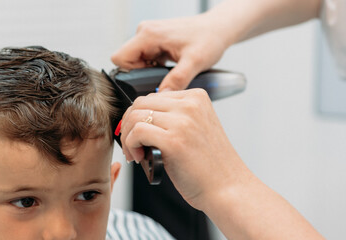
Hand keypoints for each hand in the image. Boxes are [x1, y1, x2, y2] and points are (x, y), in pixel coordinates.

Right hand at [111, 14, 227, 90]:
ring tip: (169, 73)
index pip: (120, 58)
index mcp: (149, 34)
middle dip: (142, 74)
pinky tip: (170, 69)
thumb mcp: (194, 62)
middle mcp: (145, 33)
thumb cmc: (209, 38)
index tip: (150, 79)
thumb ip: (177, 80)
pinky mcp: (156, 41)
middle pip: (127, 61)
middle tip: (163, 79)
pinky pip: (146, 58)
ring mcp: (150, 36)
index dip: (131, 73)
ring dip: (150, 71)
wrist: (218, 29)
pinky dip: (155, 67)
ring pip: (136, 61)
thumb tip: (161, 96)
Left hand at [119, 89, 245, 208]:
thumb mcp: (195, 128)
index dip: (140, 117)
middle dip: (129, 125)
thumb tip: (139, 115)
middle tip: (133, 146)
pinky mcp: (174, 140)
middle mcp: (190, 104)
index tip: (139, 135)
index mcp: (196, 97)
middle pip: (141, 103)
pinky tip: (139, 158)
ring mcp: (183, 121)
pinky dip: (131, 145)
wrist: (227, 188)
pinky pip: (137, 132)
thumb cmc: (209, 165)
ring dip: (128, 137)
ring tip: (136, 154)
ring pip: (136, 116)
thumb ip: (173, 116)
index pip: (153, 97)